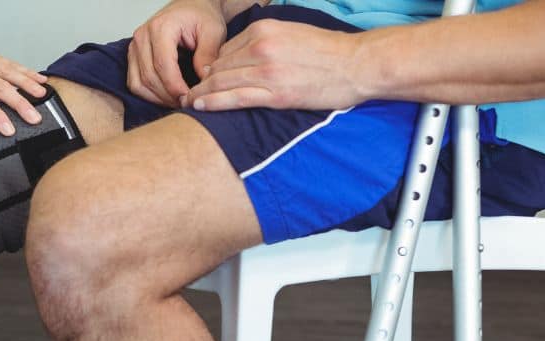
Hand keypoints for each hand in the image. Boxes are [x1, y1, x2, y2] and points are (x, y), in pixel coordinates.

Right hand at [128, 0, 227, 106]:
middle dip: (168, 96)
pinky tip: (166, 97)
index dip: (175, 87)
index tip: (190, 99)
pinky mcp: (133, 56)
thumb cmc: (201, 15)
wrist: (191, 6)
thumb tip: (203, 81)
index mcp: (161, 27)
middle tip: (187, 104)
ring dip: (157, 98)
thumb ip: (209, 54)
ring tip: (178, 102)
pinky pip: (134, 83)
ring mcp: (134, 47)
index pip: (163, 65)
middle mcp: (142, 36)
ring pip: (138, 83)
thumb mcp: (213, 31)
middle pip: (149, 77)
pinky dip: (149, 94)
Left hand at [183, 19, 369, 110]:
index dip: (213, 67)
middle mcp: (261, 47)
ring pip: (222, 82)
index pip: (225, 50)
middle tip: (188, 93)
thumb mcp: (291, 33)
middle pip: (219, 66)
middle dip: (202, 81)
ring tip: (189, 102)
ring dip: (201, 94)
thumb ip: (264, 41)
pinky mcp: (275, 94)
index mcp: (264, 29)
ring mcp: (267, 71)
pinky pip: (235, 98)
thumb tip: (240, 56)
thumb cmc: (328, 52)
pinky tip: (201, 107)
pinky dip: (214, 103)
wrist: (357, 65)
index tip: (204, 79)